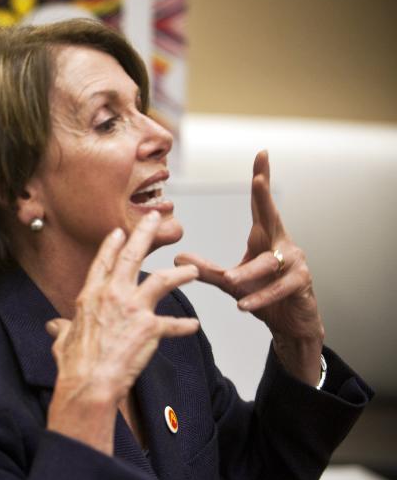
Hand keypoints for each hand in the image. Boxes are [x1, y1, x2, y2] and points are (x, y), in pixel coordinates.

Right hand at [44, 211, 199, 454]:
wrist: (90, 382)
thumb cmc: (74, 364)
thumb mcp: (63, 340)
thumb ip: (62, 329)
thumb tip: (55, 327)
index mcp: (90, 295)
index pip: (103, 262)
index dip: (113, 244)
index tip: (121, 231)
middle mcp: (112, 294)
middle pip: (132, 256)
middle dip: (145, 233)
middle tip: (154, 218)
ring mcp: (133, 308)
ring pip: (162, 280)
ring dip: (180, 274)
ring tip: (192, 271)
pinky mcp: (150, 327)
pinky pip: (173, 324)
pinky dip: (183, 326)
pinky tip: (192, 326)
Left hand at [174, 151, 324, 383]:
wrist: (290, 324)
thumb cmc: (262, 296)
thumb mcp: (230, 282)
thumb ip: (207, 270)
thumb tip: (178, 258)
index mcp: (265, 238)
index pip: (261, 205)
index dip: (262, 179)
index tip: (261, 154)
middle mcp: (282, 245)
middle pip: (272, 216)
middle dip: (264, 198)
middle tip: (257, 180)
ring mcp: (295, 264)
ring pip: (269, 263)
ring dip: (249, 272)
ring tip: (231, 280)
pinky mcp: (301, 285)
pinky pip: (278, 288)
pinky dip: (260, 297)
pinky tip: (245, 305)